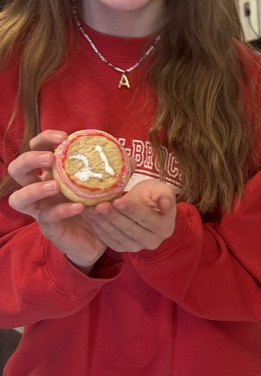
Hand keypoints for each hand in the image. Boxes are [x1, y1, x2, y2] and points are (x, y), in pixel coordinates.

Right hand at [7, 130, 106, 269]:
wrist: (99, 239)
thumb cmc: (97, 206)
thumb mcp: (106, 184)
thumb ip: (114, 171)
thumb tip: (130, 158)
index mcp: (51, 172)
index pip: (36, 148)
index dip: (44, 139)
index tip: (63, 137)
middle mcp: (39, 189)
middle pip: (17, 169)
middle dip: (29, 159)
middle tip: (51, 159)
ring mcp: (40, 209)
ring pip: (18, 198)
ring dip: (34, 189)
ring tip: (55, 186)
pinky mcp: (48, 227)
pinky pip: (46, 217)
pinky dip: (62, 210)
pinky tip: (79, 207)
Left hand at [83, 179, 176, 252]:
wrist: (146, 207)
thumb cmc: (153, 195)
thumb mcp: (162, 190)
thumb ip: (165, 196)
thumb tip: (165, 204)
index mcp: (164, 227)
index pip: (146, 218)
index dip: (131, 210)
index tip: (117, 201)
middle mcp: (153, 241)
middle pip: (130, 228)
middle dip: (113, 216)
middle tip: (99, 205)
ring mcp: (137, 247)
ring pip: (118, 235)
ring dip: (103, 222)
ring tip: (91, 209)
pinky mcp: (123, 248)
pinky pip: (109, 240)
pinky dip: (98, 228)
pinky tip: (90, 217)